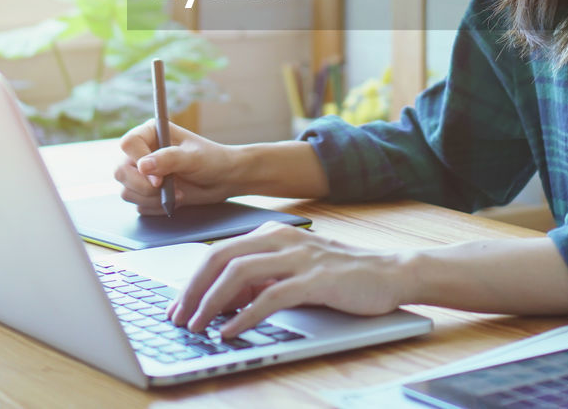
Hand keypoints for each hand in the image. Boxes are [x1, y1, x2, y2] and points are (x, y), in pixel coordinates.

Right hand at [114, 119, 240, 213]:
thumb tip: (143, 165)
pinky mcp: (145, 191)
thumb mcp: (194, 158)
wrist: (223, 179)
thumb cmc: (212, 160)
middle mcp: (142, 152)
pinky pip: (138, 205)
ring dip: (151, 198)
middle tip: (166, 190)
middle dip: (143, 186)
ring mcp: (141, 173)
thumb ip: (169, 159)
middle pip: (121, 171)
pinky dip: (155, 207)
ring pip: (126, 191)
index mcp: (151, 133)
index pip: (128, 144)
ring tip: (176, 194)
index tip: (158, 179)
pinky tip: (174, 200)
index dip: (138, 161)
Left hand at [168, 221, 405, 338]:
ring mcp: (299, 257)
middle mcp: (281, 239)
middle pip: (220, 258)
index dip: (192, 280)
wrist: (390, 272)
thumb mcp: (294, 270)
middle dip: (192, 290)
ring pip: (239, 274)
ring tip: (197, 326)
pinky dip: (244, 316)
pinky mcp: (316, 279)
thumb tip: (222, 301)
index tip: (177, 306)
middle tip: (177, 318)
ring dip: (211, 303)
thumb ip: (261, 279)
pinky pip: (270, 296)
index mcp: (273, 235)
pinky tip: (231, 331)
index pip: (218, 252)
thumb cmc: (342, 275)